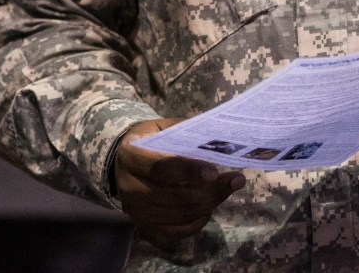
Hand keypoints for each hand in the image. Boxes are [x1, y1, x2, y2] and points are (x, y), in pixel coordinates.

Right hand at [113, 119, 245, 244]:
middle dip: (209, 190)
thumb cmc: (150, 141)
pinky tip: (208, 206)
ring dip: (208, 204)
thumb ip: (185, 134)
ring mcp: (136, 210)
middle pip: (174, 195)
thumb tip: (219, 142)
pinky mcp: (145, 226)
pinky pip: (178, 231)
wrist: (124, 162)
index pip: (161, 168)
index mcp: (131, 157)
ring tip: (224, 189)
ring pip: (179, 215)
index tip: (215, 172)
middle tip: (234, 181)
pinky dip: (198, 220)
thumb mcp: (162, 128)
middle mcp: (129, 187)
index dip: (189, 171)